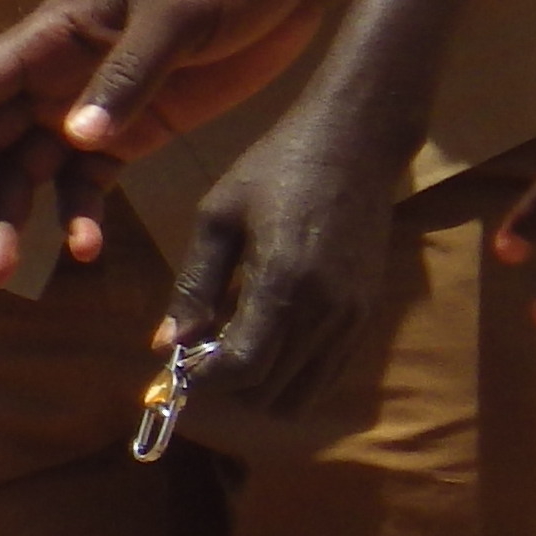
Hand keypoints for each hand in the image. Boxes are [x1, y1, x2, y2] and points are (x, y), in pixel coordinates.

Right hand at [0, 0, 435, 275]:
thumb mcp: (176, 16)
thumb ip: (127, 77)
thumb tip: (76, 140)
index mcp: (52, 35)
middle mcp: (55, 76)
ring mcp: (90, 108)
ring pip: (29, 173)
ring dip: (10, 220)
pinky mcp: (133, 134)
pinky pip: (89, 186)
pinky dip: (80, 218)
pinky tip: (85, 249)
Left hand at [157, 75, 411, 415]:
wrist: (358, 141)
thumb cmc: (276, 168)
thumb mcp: (218, 218)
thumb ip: (193, 286)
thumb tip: (165, 345)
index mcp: (284, 283)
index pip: (243, 368)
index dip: (203, 383)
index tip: (174, 372)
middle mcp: (326, 311)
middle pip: (270, 392)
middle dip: (227, 387)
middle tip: (199, 358)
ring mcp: (354, 317)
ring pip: (302, 394)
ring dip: (260, 387)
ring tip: (232, 350)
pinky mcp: (369, 314)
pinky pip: (327, 374)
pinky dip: (292, 375)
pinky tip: (267, 341)